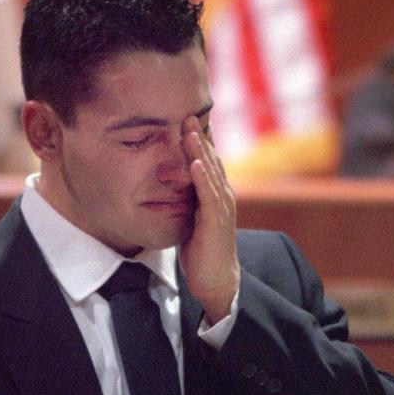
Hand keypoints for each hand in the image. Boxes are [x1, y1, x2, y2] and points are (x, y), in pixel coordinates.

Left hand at [180, 116, 239, 323]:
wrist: (217, 280)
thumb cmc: (203, 251)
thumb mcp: (193, 219)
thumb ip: (187, 201)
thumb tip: (171, 187)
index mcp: (216, 195)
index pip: (209, 162)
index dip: (200, 141)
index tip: (188, 120)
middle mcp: (223, 197)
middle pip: (212, 160)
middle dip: (201, 138)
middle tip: (190, 114)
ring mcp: (221, 208)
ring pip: (212, 173)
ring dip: (202, 151)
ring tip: (191, 131)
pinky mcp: (216, 222)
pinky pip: (210, 196)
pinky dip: (203, 178)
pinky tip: (196, 163)